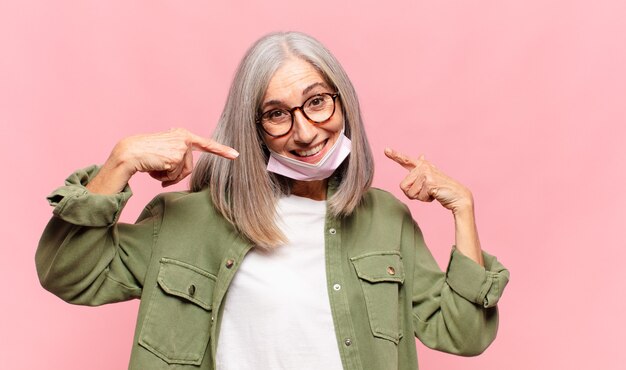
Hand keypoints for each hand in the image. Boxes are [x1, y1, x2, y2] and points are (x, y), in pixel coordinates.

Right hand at [87, 128, 237, 193]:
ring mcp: (180, 147)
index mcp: (182, 135)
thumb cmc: (145, 154)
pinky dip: (164, 177)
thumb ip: (178, 157)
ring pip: (183, 172)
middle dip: (176, 174)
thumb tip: (184, 171)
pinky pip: (175, 175)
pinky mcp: (176, 157)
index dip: (221, 150)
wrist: (128, 152)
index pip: (205, 144)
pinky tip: (154, 167)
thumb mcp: (165, 153)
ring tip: (155, 166)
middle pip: (190, 167)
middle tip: (160, 169)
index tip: (235, 155)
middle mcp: (183, 138)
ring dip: (169, 176)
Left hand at [384, 148, 472, 214]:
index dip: (395, 155)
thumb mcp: (431, 178)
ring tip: (432, 192)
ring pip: (409, 192)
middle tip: (427, 191)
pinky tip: (435, 195)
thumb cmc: (443, 190)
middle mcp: (424, 167)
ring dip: (420, 197)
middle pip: (403, 186)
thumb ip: (422, 169)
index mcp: (422, 166)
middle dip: (413, 193)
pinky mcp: (429, 182)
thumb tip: (420, 156)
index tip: (385, 150)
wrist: (459, 197)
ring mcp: (427, 173)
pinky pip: (418, 196)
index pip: (406, 160)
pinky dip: (426, 199)